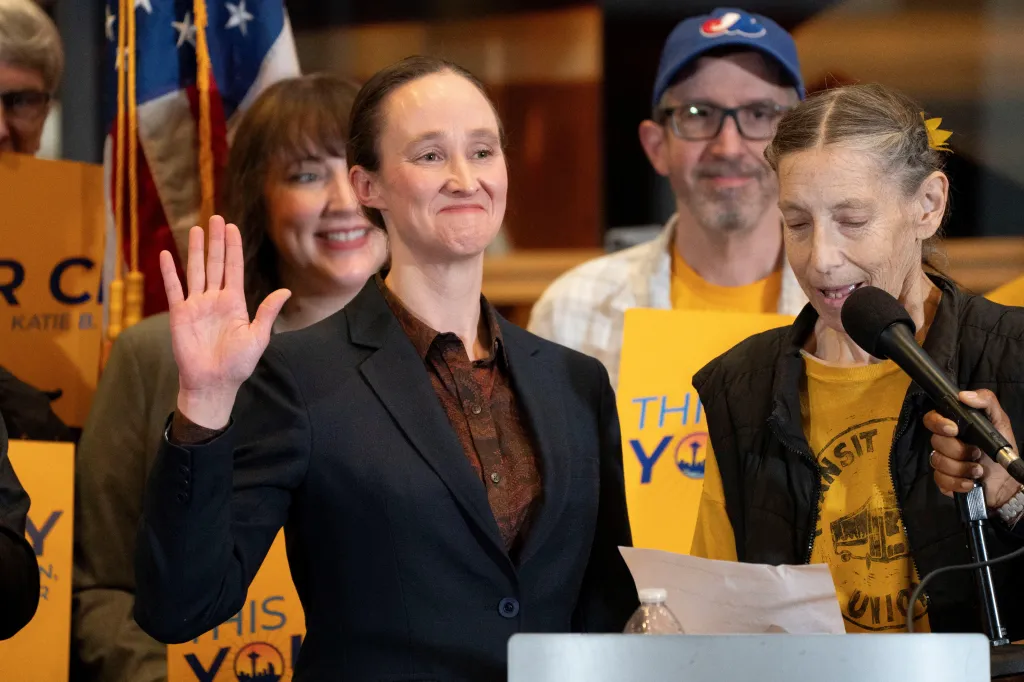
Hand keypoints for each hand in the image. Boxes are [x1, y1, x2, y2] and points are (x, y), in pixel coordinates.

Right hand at [161, 215, 289, 427]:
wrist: (213, 383)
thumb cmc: (238, 364)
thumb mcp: (257, 337)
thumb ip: (267, 312)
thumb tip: (285, 292)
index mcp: (235, 303)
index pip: (234, 269)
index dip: (233, 248)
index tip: (232, 228)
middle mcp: (215, 299)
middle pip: (215, 264)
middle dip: (216, 242)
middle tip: (215, 218)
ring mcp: (196, 305)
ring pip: (196, 271)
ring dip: (196, 250)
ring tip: (196, 229)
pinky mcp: (180, 314)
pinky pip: (174, 289)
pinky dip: (169, 272)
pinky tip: (167, 255)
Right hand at [923, 389, 1020, 508]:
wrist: (1008, 482)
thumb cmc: (1002, 451)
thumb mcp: (1000, 422)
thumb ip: (987, 402)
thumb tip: (964, 395)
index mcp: (954, 427)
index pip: (932, 419)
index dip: (938, 423)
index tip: (953, 429)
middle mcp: (945, 443)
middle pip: (935, 441)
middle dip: (958, 449)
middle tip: (976, 453)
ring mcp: (942, 462)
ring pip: (938, 461)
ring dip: (961, 467)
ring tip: (978, 470)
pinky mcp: (943, 481)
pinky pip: (941, 480)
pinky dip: (958, 482)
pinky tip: (970, 482)